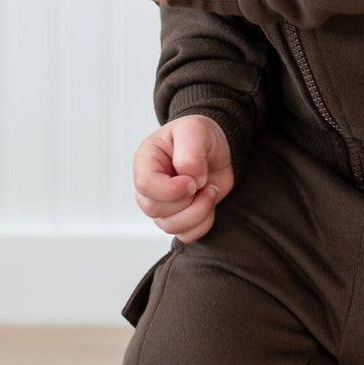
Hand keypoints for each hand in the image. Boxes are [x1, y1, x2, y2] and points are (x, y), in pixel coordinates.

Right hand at [133, 114, 232, 242]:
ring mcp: (162, 205)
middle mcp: (150, 186)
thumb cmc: (200, 135)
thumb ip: (189, 153)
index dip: (171, 189)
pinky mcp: (179, 218)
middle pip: (155, 209)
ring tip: (210, 189)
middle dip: (187, 200)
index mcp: (147, 161)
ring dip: (199, 211)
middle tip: (204, 181)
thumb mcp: (195, 130)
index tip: (193, 181)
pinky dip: (203, 223)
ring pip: (171, 226)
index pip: (146, 185)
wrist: (217, 148)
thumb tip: (190, 178)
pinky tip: (209, 201)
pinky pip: (186, 235)